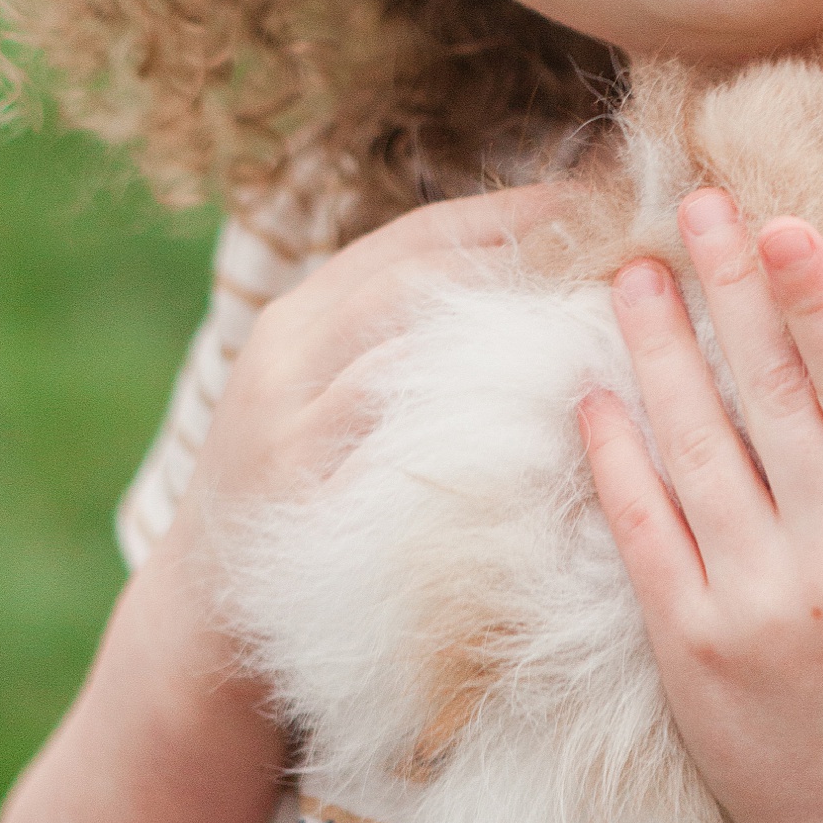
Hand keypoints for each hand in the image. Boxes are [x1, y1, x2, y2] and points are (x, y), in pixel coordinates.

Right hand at [153, 182, 573, 650]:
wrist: (196, 625)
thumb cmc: (293, 494)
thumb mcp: (323, 394)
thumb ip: (400, 337)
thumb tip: (530, 273)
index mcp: (295, 315)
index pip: (419, 235)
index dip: (516, 209)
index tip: (604, 196)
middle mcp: (284, 358)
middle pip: (420, 280)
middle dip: (527, 258)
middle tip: (625, 250)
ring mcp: (286, 435)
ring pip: (408, 357)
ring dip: (512, 340)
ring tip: (606, 328)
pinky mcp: (300, 509)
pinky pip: (397, 457)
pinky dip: (474, 436)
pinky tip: (546, 429)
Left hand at [579, 190, 822, 822]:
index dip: (816, 298)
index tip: (778, 221)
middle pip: (774, 397)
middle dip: (729, 289)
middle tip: (694, 203)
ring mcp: (761, 609)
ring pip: (697, 446)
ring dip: (660, 348)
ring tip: (633, 275)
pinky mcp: (690, 649)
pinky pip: (642, 527)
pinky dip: (615, 452)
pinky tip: (596, 392)